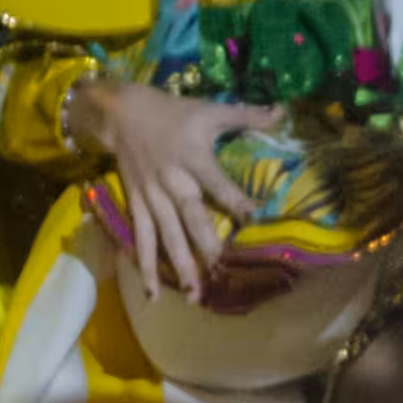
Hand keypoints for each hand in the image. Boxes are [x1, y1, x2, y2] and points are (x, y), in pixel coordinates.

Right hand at [84, 80, 260, 296]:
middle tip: (220, 267)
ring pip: (166, 235)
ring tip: (194, 293)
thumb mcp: (210, 109)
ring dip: (179, 264)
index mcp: (193, 158)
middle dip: (204, 242)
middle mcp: (173, 182)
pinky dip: (145, 266)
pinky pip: (141, 238)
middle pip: (190, 216)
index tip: (253, 217)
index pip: (217, 182)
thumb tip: (282, 111)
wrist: (121, 113)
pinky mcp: (137, 205)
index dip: (235, 199)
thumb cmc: (173, 113)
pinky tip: (155, 293)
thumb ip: (246, 115)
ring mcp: (152, 197)